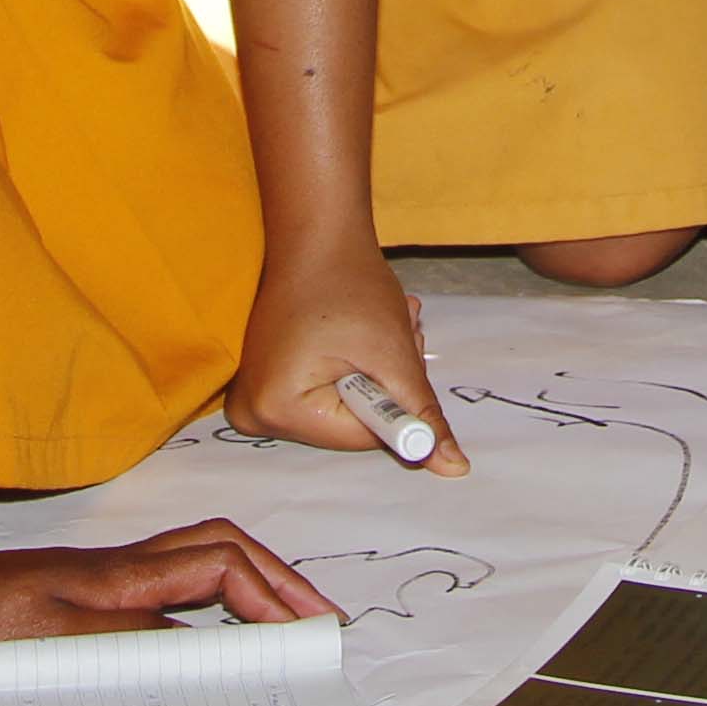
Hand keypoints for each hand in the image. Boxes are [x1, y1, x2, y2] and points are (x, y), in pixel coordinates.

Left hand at [0, 518, 339, 643]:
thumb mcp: (60, 646)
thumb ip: (135, 643)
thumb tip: (205, 645)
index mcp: (124, 578)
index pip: (223, 566)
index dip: (274, 592)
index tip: (309, 629)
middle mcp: (125, 571)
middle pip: (224, 550)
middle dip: (279, 580)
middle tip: (317, 623)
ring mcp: (109, 581)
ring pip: (200, 562)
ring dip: (249, 586)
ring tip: (283, 628)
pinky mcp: (91, 597)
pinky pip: (170, 588)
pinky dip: (209, 603)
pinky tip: (210, 641)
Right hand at [227, 240, 471, 473]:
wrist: (314, 236)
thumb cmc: (349, 283)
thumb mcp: (393, 353)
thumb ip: (421, 414)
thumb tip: (453, 468)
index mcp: (276, 408)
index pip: (362, 436)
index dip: (394, 398)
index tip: (401, 356)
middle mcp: (253, 413)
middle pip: (350, 426)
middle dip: (382, 383)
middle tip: (390, 333)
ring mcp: (253, 400)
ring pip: (343, 409)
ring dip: (373, 374)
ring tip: (376, 327)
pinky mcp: (263, 386)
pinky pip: (324, 397)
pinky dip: (353, 370)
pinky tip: (357, 334)